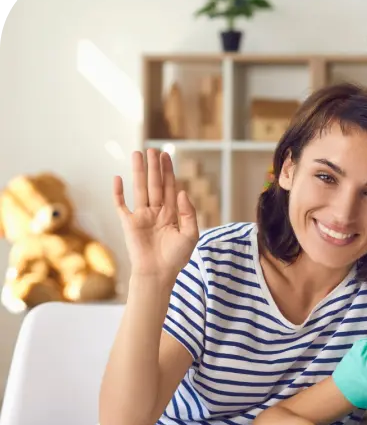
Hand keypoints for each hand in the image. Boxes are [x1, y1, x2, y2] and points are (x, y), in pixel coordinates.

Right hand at [113, 150, 198, 283]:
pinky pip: (121, 205)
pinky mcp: (128, 224)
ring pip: (140, 189)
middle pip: (155, 184)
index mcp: (172, 213)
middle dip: (154, 167)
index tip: (166, 156)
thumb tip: (183, 191)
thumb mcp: (191, 234)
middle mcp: (156, 212)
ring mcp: (142, 216)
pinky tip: (118, 178)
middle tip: (153, 150)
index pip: (170, 187)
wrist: (158, 274)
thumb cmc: (176, 258)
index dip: (168, 172)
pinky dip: (118, 193)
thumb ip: (189, 213)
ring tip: (138, 154)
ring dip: (138, 172)